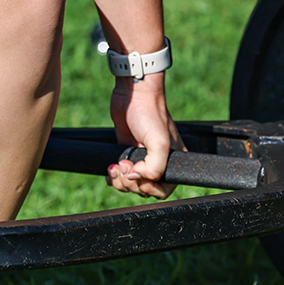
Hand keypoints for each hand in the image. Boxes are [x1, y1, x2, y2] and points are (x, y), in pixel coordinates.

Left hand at [107, 72, 178, 199]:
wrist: (133, 95)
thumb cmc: (150, 114)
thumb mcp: (159, 142)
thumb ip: (155, 167)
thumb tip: (136, 178)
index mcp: (172, 161)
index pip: (164, 190)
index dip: (149, 189)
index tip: (139, 177)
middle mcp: (158, 162)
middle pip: (144, 188)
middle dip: (131, 182)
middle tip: (126, 164)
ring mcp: (141, 158)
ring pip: (131, 183)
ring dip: (120, 180)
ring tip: (117, 164)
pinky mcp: (127, 153)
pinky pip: (121, 175)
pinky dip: (114, 176)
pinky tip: (111, 167)